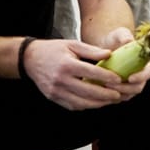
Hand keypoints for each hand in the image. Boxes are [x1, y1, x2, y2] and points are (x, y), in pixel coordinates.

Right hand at [22, 36, 149, 110]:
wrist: (29, 59)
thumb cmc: (54, 50)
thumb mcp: (73, 44)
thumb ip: (92, 50)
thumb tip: (110, 55)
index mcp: (66, 65)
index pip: (90, 73)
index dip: (106, 77)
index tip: (119, 79)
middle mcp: (60, 80)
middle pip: (87, 91)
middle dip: (105, 95)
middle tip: (118, 95)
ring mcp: (55, 91)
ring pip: (80, 102)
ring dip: (97, 103)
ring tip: (110, 101)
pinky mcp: (53, 98)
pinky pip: (72, 105)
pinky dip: (86, 106)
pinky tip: (96, 103)